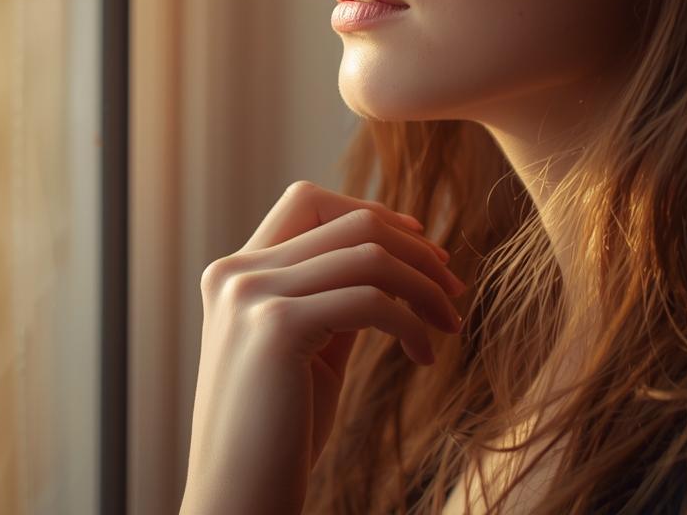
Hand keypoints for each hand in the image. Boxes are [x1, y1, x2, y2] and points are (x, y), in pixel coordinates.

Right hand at [179, 180, 465, 514]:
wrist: (236, 499)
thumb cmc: (278, 434)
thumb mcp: (308, 350)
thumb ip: (334, 297)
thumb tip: (394, 256)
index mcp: (234, 272)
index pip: (308, 200)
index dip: (372, 213)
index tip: (423, 248)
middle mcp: (236, 273)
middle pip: (346, 219)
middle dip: (412, 247)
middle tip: (451, 288)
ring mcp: (251, 295)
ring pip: (366, 252)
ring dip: (423, 284)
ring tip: (448, 323)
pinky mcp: (276, 327)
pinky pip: (370, 299)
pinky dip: (410, 323)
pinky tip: (424, 355)